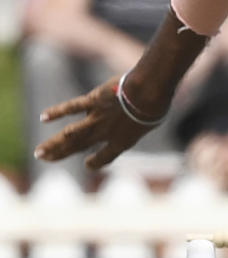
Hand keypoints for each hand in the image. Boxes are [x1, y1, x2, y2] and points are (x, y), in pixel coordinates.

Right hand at [34, 78, 153, 171]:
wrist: (149, 93)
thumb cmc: (156, 104)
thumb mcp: (151, 118)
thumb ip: (141, 118)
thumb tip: (142, 110)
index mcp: (122, 142)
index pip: (105, 157)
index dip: (95, 162)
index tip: (87, 164)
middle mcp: (106, 134)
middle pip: (80, 147)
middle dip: (61, 153)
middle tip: (44, 158)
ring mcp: (97, 118)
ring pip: (71, 135)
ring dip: (53, 144)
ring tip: (39, 152)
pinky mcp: (93, 101)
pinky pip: (72, 108)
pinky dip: (57, 112)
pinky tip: (43, 117)